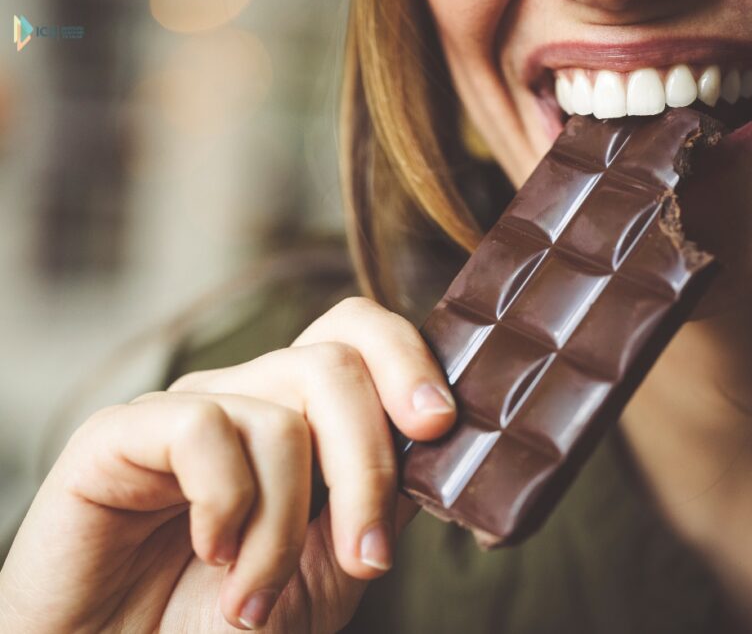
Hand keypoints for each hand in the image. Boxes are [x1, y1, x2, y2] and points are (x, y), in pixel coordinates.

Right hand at [0, 297, 455, 631]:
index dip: (406, 362)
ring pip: (280, 413)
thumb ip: (377, 501)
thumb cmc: (222, 625)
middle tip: (366, 556)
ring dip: (286, 526)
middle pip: (334, 362)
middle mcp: (246, 400)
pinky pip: (203, 429)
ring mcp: (187, 410)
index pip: (355, 337)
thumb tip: (434, 445)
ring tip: (258, 597)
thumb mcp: (328, 570)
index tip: (439, 427)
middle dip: (368, 465)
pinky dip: (226, 507)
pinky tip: (210, 554)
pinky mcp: (121, 432)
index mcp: (298, 420)